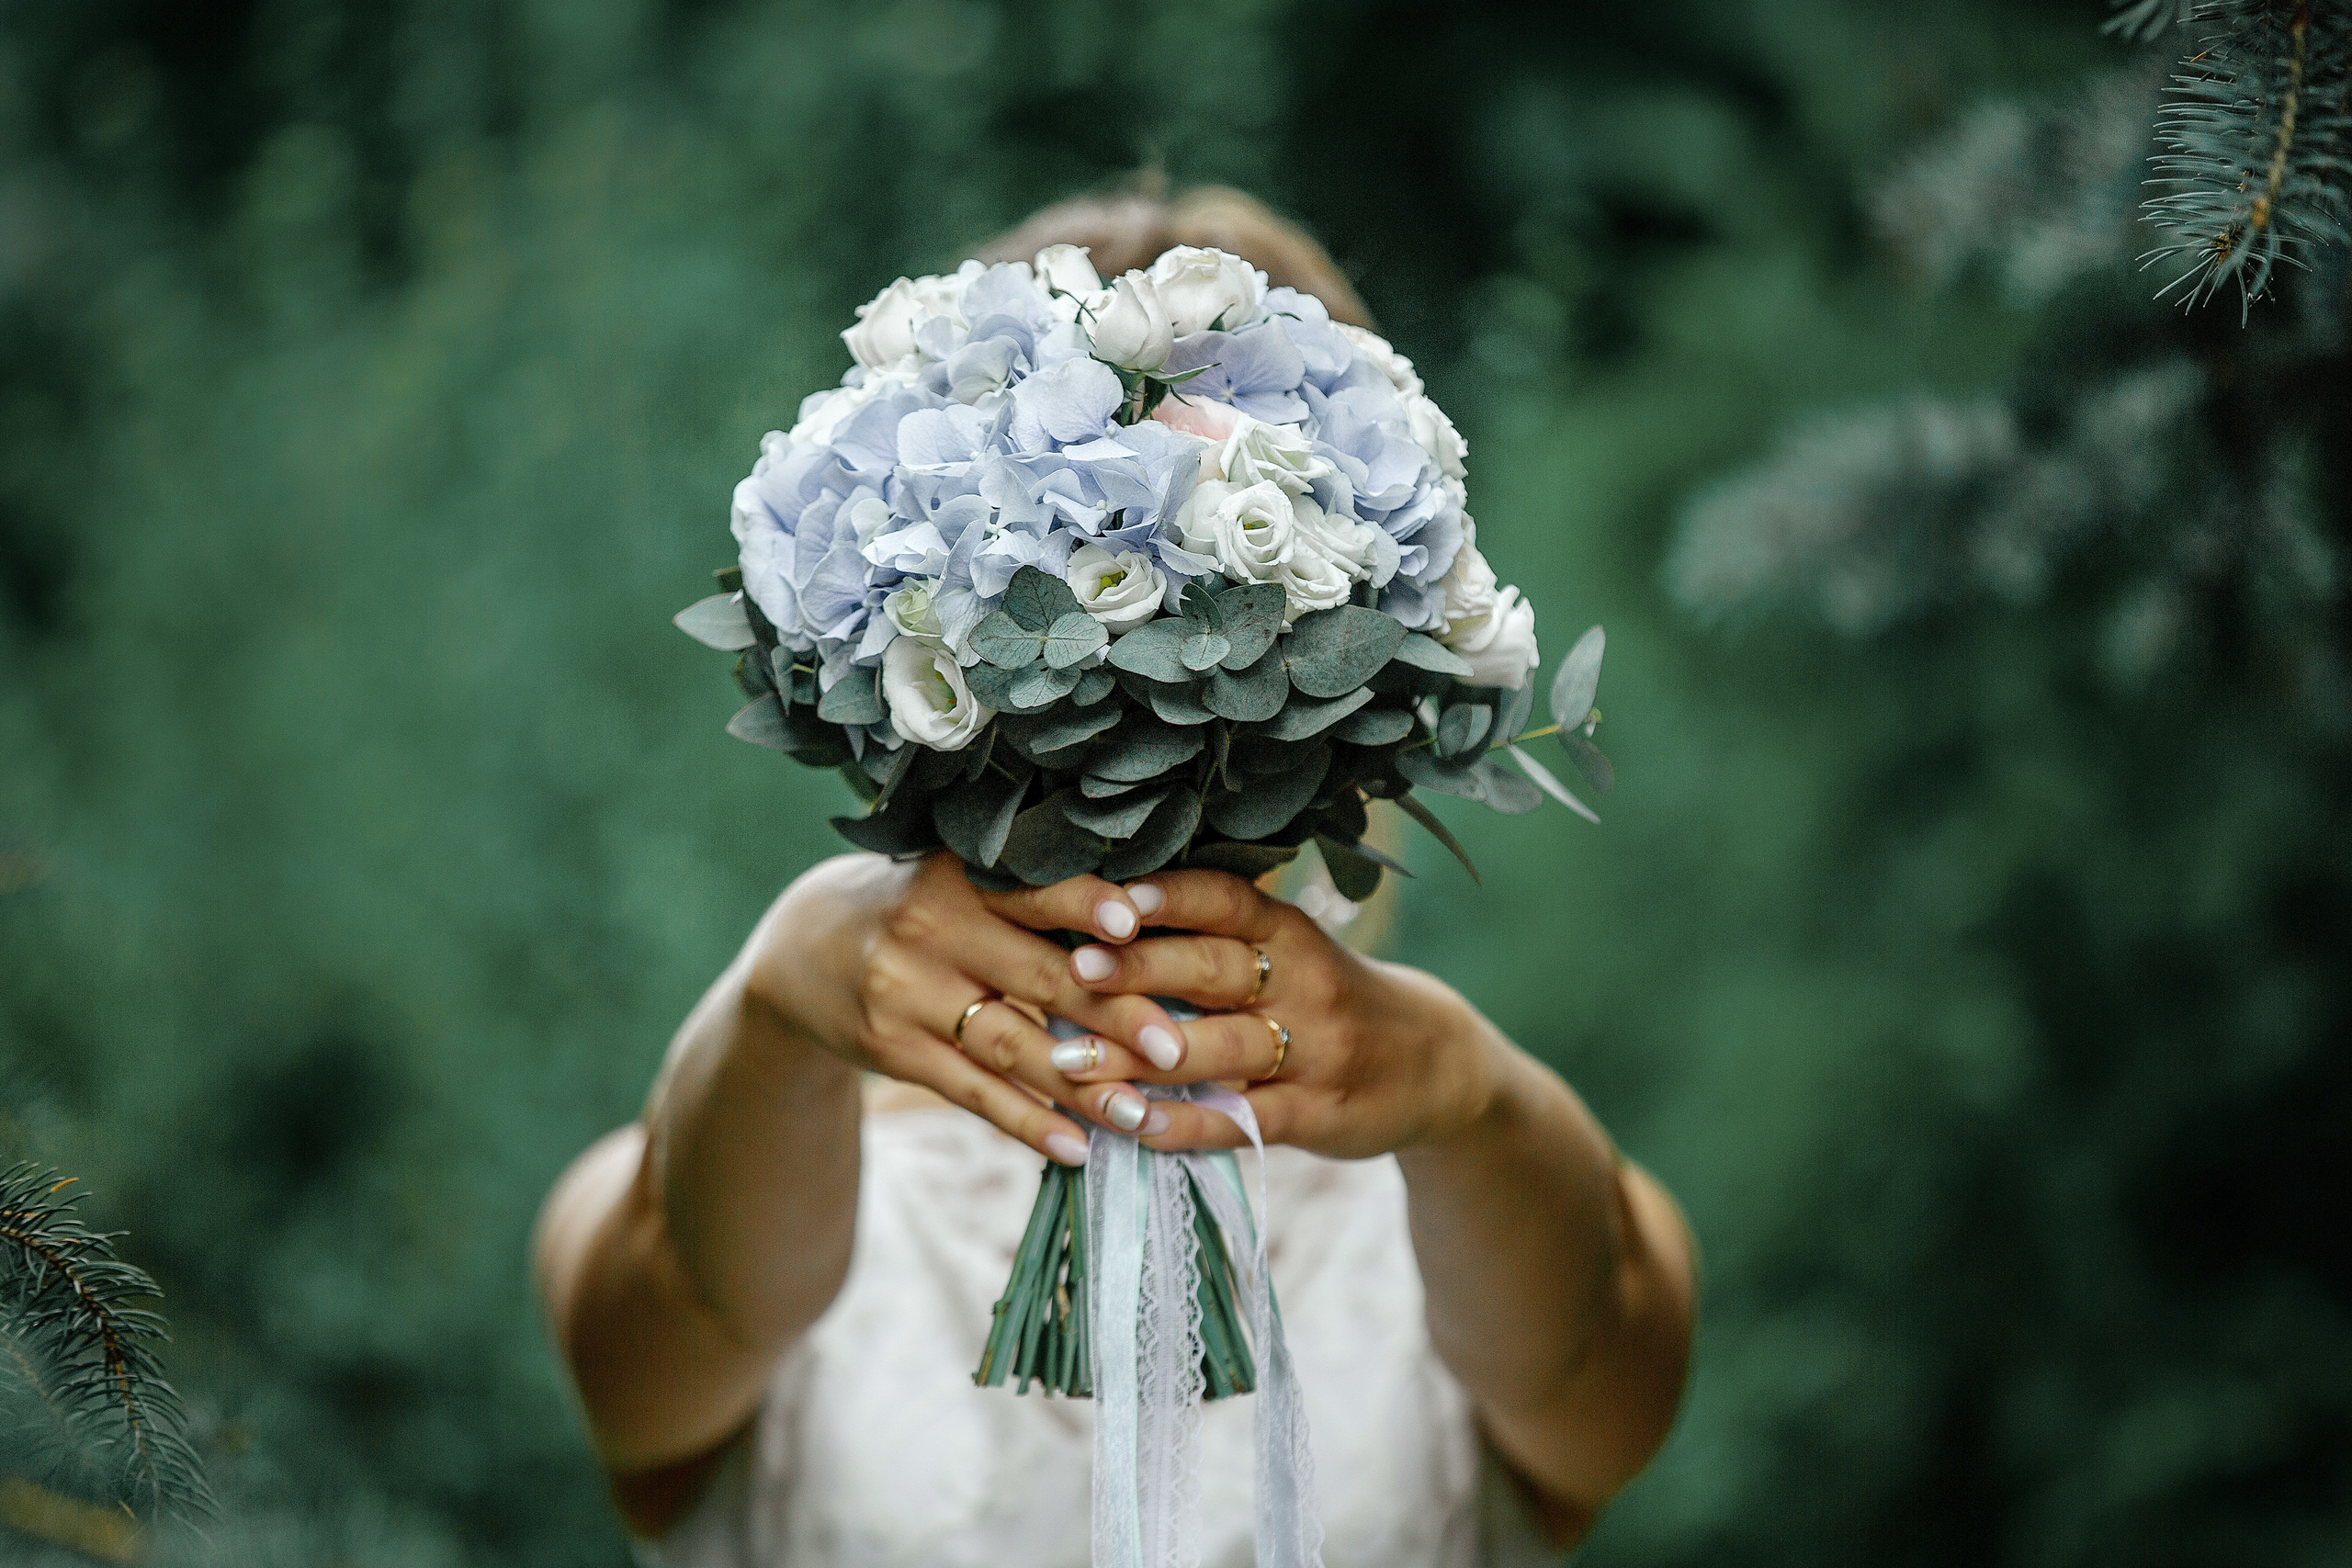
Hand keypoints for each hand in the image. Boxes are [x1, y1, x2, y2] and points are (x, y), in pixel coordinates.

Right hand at [749, 852, 1201, 1165]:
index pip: (1034, 888)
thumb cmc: (919, 904)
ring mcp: (909, 993)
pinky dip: (1029, 1122)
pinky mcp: (895, 1049)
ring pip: (1012, 1045)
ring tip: (1141, 1116)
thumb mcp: (958, 875)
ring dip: (1081, 1086)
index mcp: (961, 872)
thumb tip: (1148, 918)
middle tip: (1176, 1048)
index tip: (1137, 925)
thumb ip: (1034, 889)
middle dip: (1114, 1014)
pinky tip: (1076, 1148)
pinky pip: (974, 1093)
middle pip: (1040, 975)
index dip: (1084, 905)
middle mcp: (932, 927)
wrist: (804, 949)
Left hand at [1043, 869, 1501, 1159]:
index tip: (1107, 897)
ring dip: (1140, 1056)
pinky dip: (1184, 1123)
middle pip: (1213, 970)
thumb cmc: (1330, 998)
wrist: (1435, 1064)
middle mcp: (1305, 982)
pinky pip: (1242, 1118)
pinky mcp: (1318, 1114)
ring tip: (1068, 1060)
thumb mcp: (1292, 952)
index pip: (1226, 900)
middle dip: (1138, 968)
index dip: (1169, 896)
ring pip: (1219, 1048)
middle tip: (1069, 970)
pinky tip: (1131, 1125)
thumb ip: (1216, 937)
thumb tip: (1098, 919)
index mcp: (1290, 932)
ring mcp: (1314, 1051)